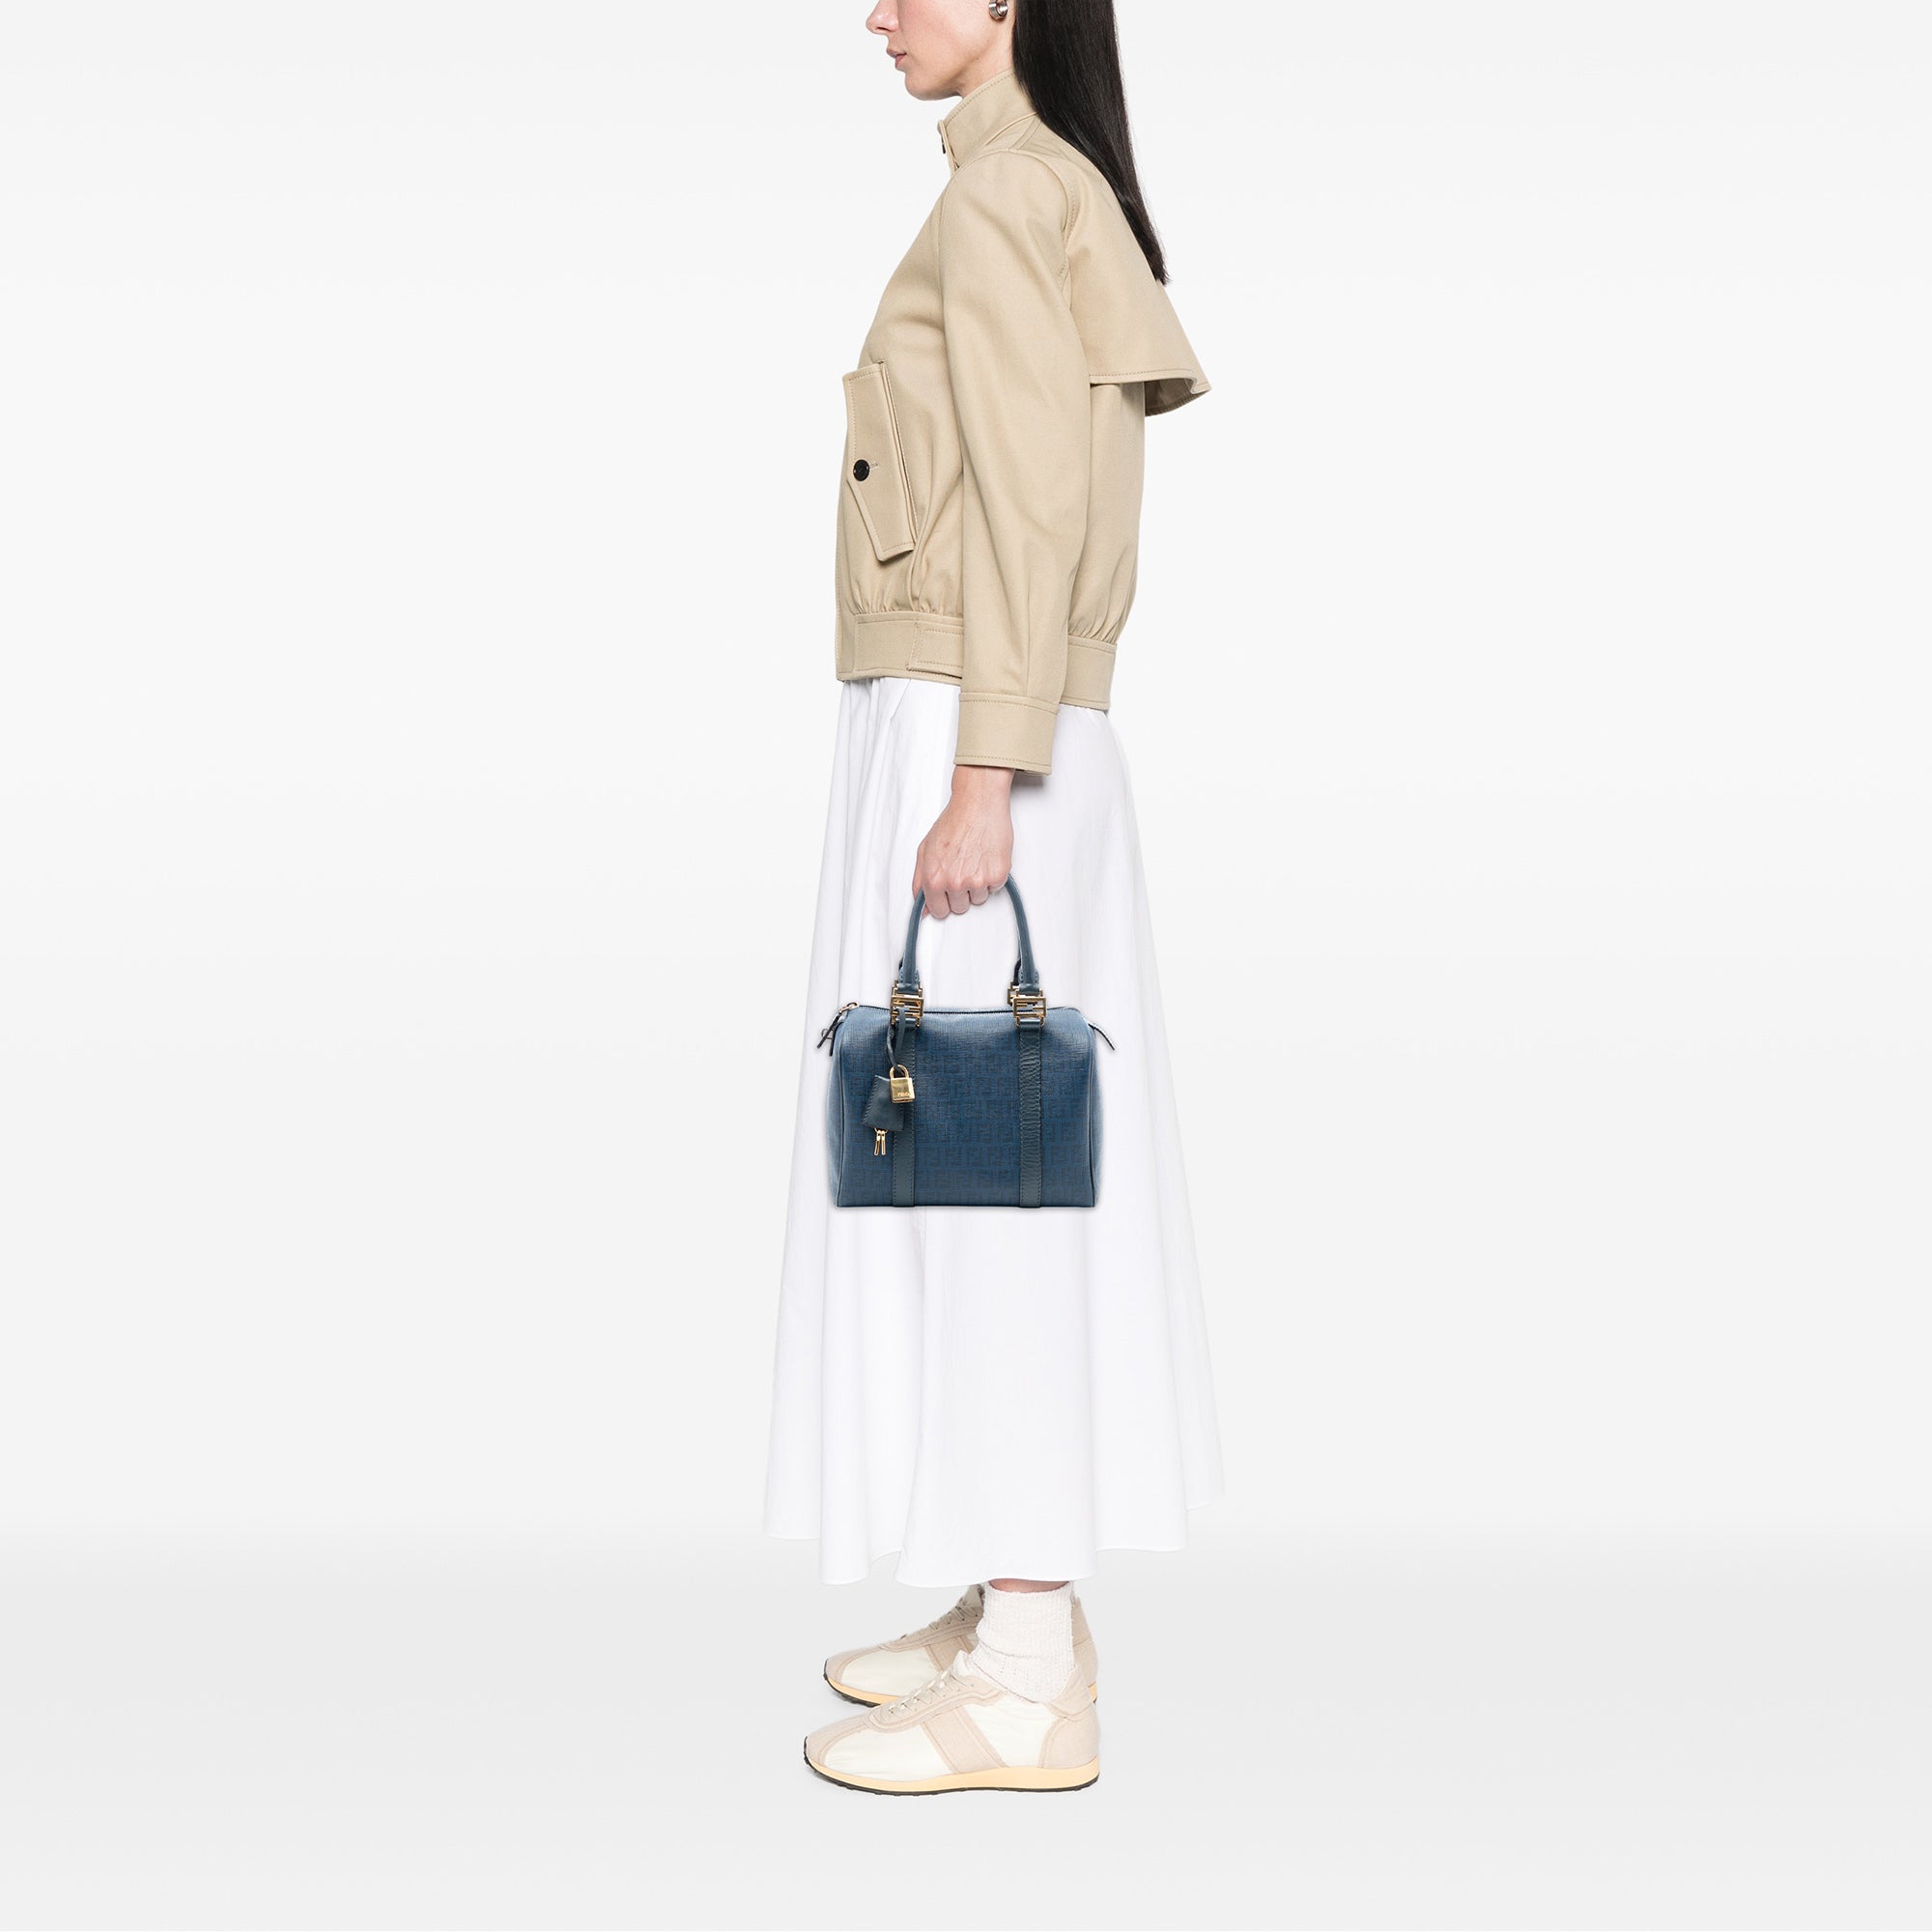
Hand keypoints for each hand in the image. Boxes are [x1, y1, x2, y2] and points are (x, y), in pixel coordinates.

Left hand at [913, 765, 1013, 918]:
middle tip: (963, 868)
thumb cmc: (954, 821)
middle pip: (960, 908)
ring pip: (979, 899)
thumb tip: (921, 909)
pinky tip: (986, 857)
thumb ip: (920, 882)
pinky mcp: (997, 875)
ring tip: (975, 859)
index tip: (947, 892)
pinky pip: (995, 888)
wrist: (977, 803)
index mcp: (933, 878)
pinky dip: (993, 875)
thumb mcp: (925, 850)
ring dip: (978, 884)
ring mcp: (977, 880)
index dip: (943, 901)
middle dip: (961, 892)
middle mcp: (954, 882)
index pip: (939, 911)